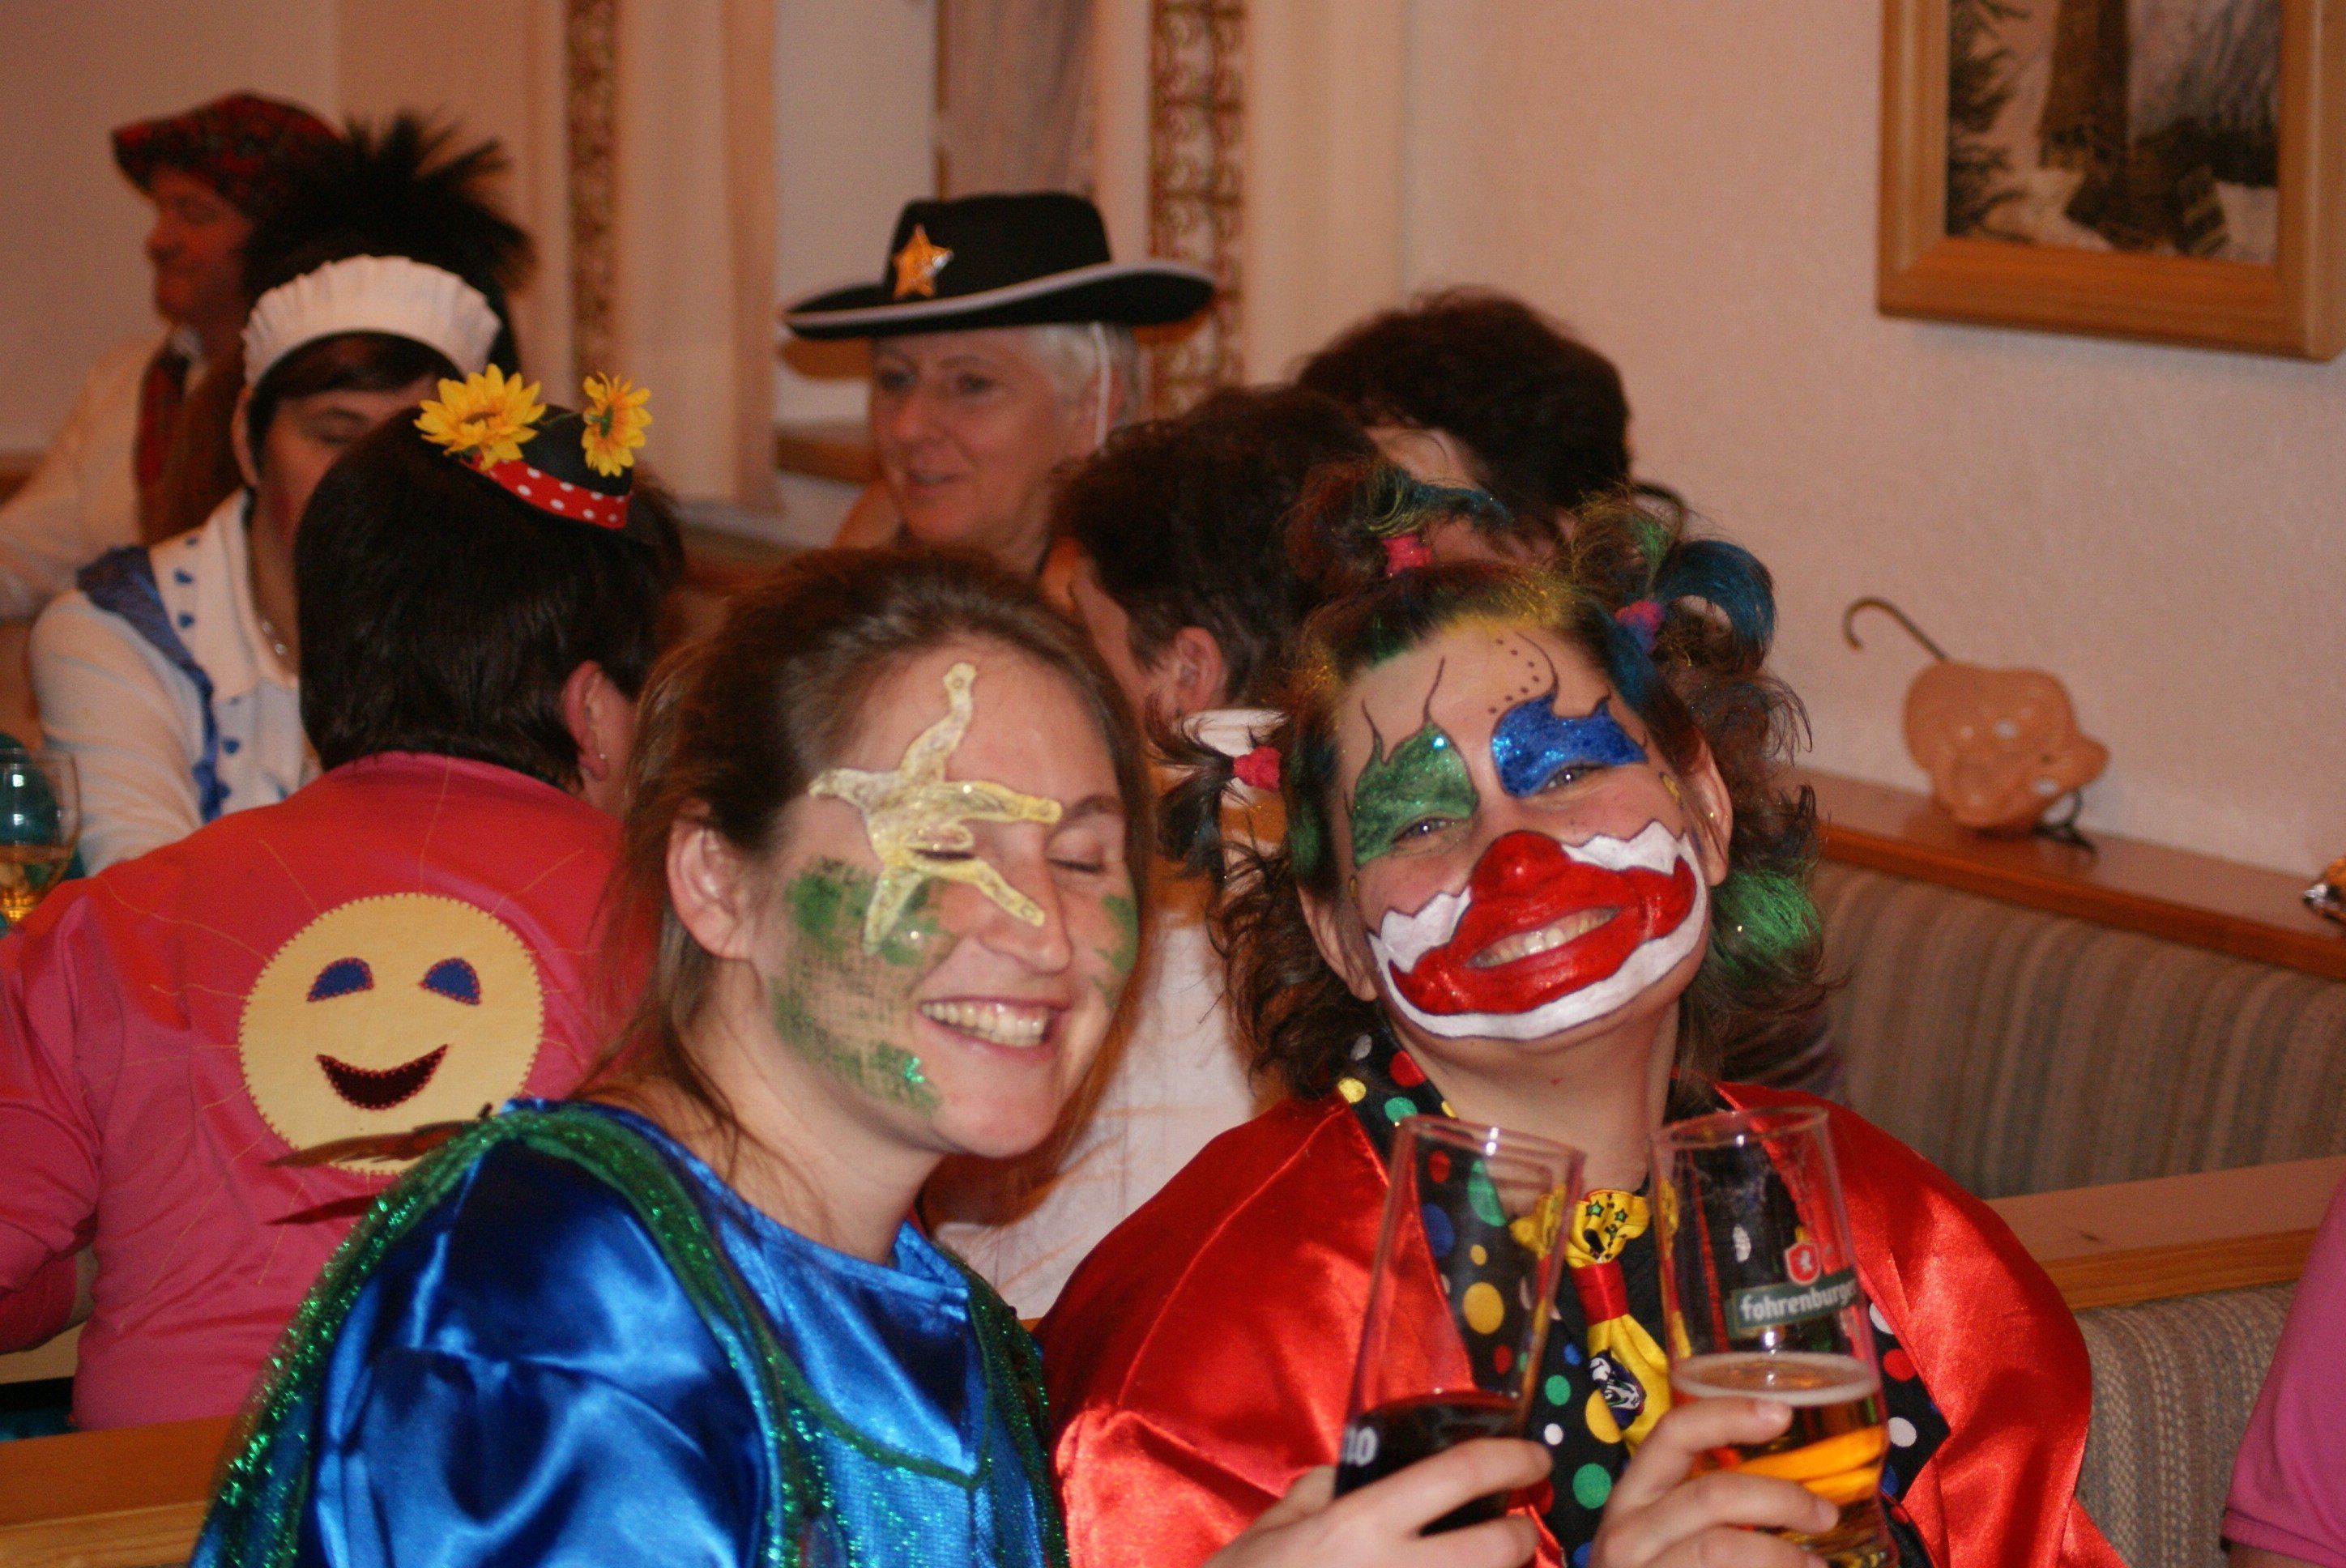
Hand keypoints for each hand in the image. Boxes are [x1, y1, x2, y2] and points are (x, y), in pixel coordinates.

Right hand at [1206, 1439, 1546, 1567]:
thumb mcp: (1269, 1529)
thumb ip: (1318, 1491)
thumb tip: (1355, 1471)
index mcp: (1361, 1524)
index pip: (1459, 1475)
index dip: (1509, 1459)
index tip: (1532, 1455)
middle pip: (1499, 1549)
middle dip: (1521, 1536)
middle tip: (1515, 1528)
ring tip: (1485, 1565)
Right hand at [1590, 1400, 1838, 1567]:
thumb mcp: (1663, 1541)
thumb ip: (1706, 1509)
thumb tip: (1797, 1491)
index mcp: (1630, 1500)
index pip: (1672, 1434)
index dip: (1727, 1414)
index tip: (1782, 1413)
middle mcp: (1626, 1535)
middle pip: (1713, 1495)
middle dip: (1783, 1498)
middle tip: (1825, 1513)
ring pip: (1724, 1547)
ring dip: (1785, 1555)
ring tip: (1818, 1566)